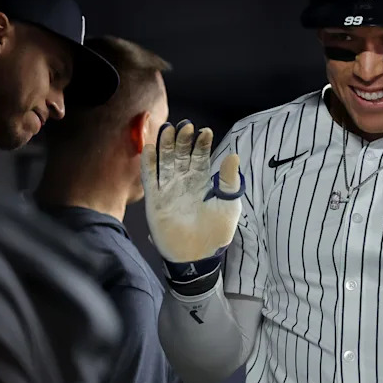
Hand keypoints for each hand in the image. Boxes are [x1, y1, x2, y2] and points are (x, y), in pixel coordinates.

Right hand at [141, 120, 242, 262]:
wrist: (197, 257)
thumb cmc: (216, 233)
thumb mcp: (228, 205)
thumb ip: (228, 181)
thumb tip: (233, 155)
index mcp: (201, 182)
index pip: (200, 157)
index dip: (202, 144)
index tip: (205, 131)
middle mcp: (184, 182)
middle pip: (181, 155)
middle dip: (183, 140)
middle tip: (186, 125)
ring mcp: (168, 190)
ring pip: (165, 162)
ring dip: (166, 146)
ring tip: (169, 129)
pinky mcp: (155, 200)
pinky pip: (150, 178)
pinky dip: (148, 163)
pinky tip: (149, 148)